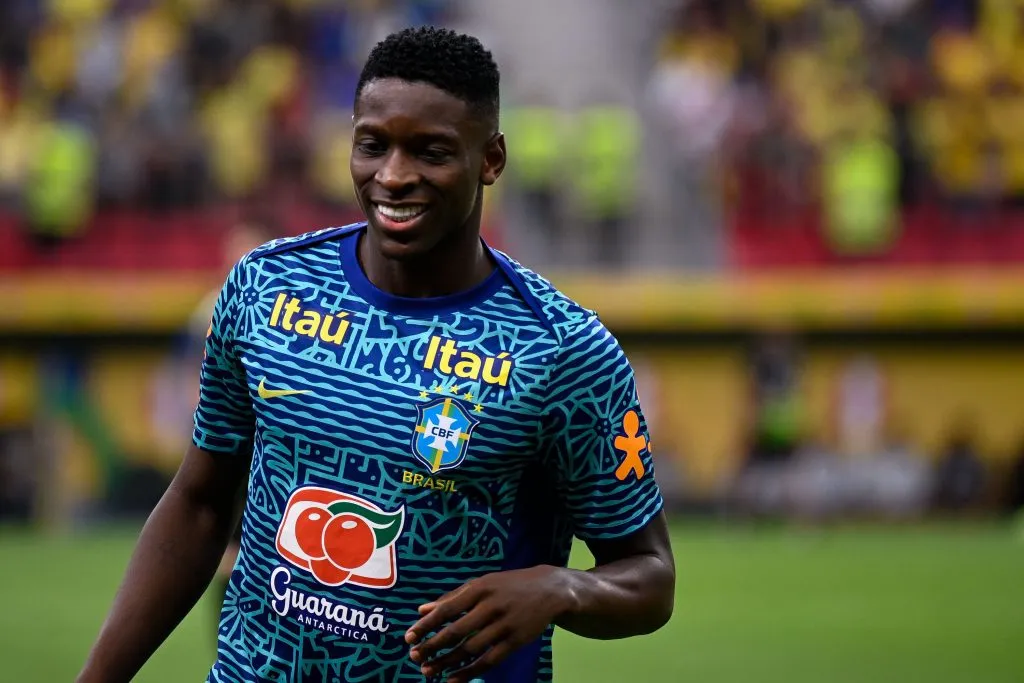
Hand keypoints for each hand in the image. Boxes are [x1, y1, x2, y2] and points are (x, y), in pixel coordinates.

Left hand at [405, 565, 574, 681]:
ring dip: (447, 662)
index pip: (447, 608)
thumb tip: (422, 609)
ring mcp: (505, 624)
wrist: (550, 589)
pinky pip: (489, 660)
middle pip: (457, 631)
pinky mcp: (516, 640)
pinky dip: (470, 672)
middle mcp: (491, 605)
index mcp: (479, 588)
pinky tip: (453, 679)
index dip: (426, 625)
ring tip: (428, 670)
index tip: (408, 637)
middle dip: (433, 646)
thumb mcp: (482, 583)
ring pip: (471, 649)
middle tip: (415, 656)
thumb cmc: (509, 585)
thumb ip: (452, 597)